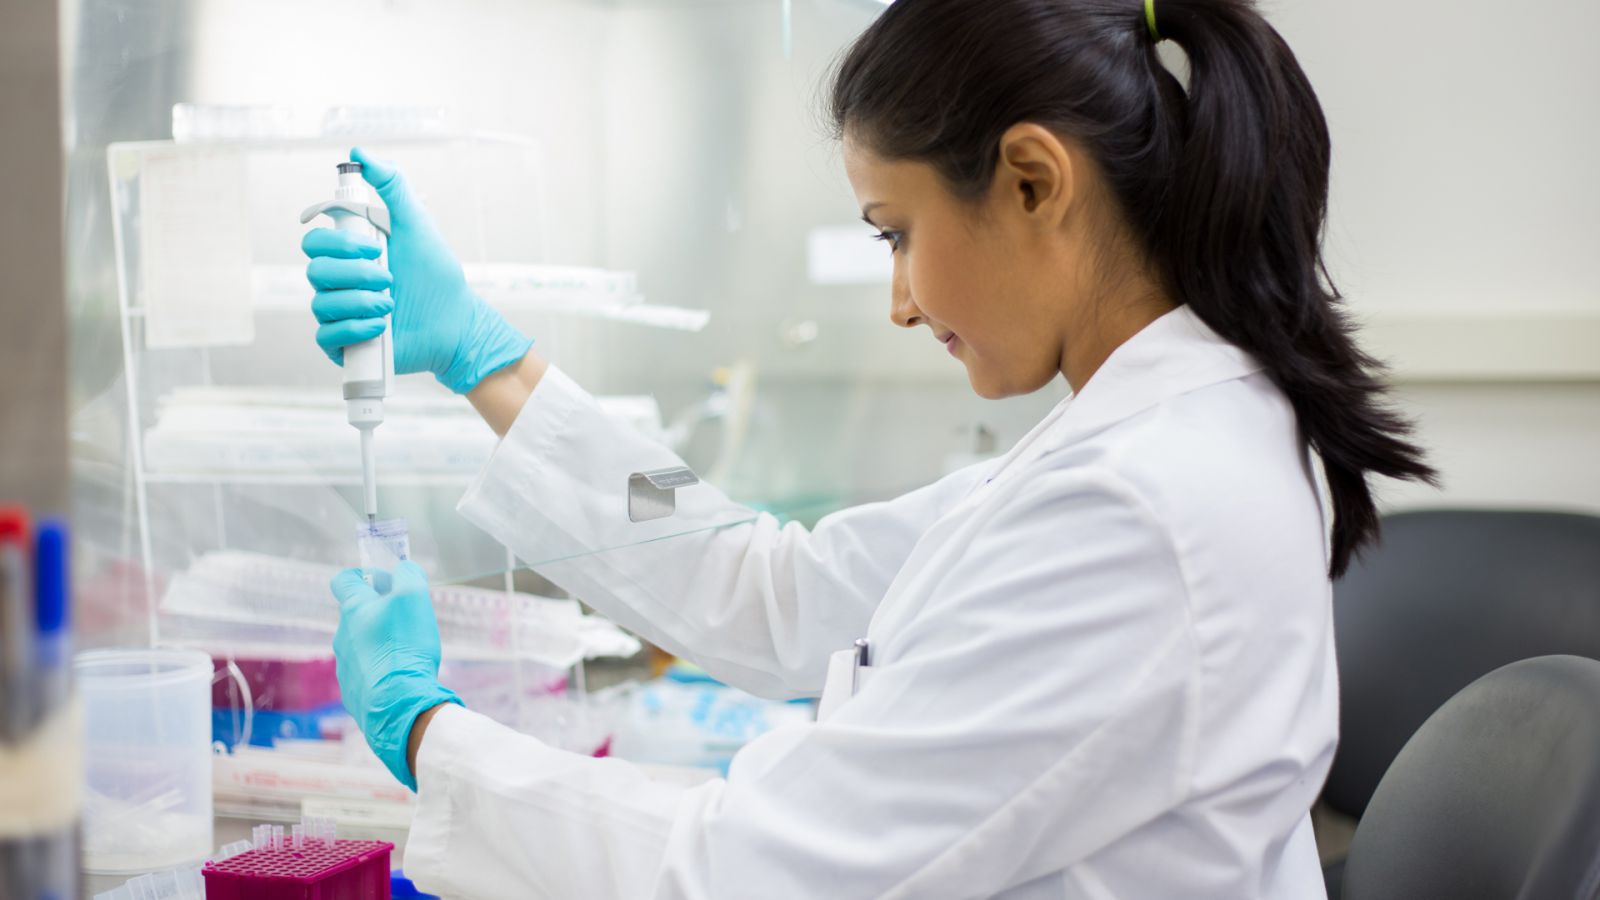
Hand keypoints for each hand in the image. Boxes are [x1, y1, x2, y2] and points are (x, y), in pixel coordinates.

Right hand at [303, 147, 532, 393]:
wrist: (456, 325)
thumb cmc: (436, 276)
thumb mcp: (416, 225)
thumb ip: (392, 187)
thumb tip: (360, 152)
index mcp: (348, 253)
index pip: (315, 240)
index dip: (339, 242)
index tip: (375, 245)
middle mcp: (338, 282)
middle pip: (315, 270)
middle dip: (354, 273)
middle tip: (389, 277)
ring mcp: (338, 314)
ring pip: (322, 302)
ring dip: (361, 301)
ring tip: (391, 303)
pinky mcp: (343, 346)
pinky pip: (327, 336)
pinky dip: (356, 329)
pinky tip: (381, 327)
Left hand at [331, 561, 461, 788]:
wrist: (398, 703)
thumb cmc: (405, 646)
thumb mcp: (414, 597)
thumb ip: (408, 575)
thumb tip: (404, 568)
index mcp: (353, 609)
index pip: (343, 580)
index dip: (363, 574)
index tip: (386, 581)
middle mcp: (342, 635)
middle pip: (357, 614)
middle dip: (380, 612)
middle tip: (408, 619)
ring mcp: (345, 665)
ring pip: (361, 645)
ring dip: (380, 643)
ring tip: (408, 652)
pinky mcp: (353, 691)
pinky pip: (366, 673)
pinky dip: (381, 671)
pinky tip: (401, 677)